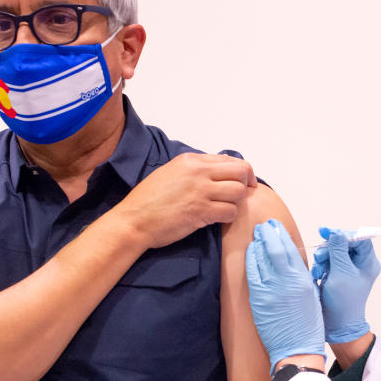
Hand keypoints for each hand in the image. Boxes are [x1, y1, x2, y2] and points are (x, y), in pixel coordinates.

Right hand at [115, 152, 256, 248]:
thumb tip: (221, 166)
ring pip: (239, 191)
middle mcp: (198, 172)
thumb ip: (196, 169)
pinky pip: (230, 211)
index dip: (242, 172)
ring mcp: (201, 191)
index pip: (230, 160)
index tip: (243, 182)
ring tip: (226, 207)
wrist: (134, 220)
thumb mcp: (171, 172)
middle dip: (246, 184)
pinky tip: (219, 218)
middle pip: (241, 171)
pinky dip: (229, 216)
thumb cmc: (149, 199)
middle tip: (242, 195)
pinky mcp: (201, 211)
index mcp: (190, 160)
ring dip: (237, 202)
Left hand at [245, 219, 324, 372]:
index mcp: (303, 279)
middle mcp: (287, 280)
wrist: (297, 349)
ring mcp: (271, 288)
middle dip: (269, 234)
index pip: (291, 250)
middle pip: (275, 249)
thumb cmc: (308, 325)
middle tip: (264, 225)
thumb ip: (302, 277)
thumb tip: (291, 262)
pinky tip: (251, 251)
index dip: (282, 235)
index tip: (277, 227)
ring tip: (258, 234)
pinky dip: (251, 259)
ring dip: (259, 243)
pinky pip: (253, 273)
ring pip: (262, 258)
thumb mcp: (312, 295)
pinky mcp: (259, 298)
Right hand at [312, 228, 380, 342]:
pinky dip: (321, 266)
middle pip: (345, 244)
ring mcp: (348, 270)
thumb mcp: (341, 272)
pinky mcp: (337, 275)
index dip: (344, 234)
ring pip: (334, 252)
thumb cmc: (343, 301)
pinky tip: (317, 275)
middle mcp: (360, 264)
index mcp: (368, 263)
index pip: (360, 239)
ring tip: (318, 271)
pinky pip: (328, 262)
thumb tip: (336, 233)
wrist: (337, 324)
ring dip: (323, 258)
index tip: (327, 233)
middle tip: (320, 256)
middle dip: (330, 248)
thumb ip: (338, 250)